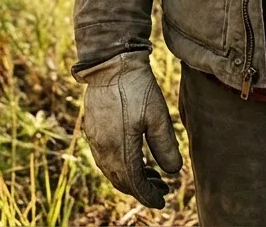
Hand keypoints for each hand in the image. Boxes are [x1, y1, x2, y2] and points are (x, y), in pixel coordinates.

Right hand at [77, 50, 182, 207]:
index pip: (135, 184)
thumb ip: (165, 146)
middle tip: (161, 187)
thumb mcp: (157, 116)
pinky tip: (131, 156)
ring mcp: (95, 140)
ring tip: (149, 173)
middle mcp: (104, 150)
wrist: (112, 63)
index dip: (149, 195)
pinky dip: (119, 164)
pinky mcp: (92, 129)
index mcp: (121, 150)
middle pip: (122, 181)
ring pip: (111, 170)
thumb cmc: (138, 88)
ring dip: (129, 177)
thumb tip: (172, 172)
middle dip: (141, 188)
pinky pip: (104, 157)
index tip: (162, 201)